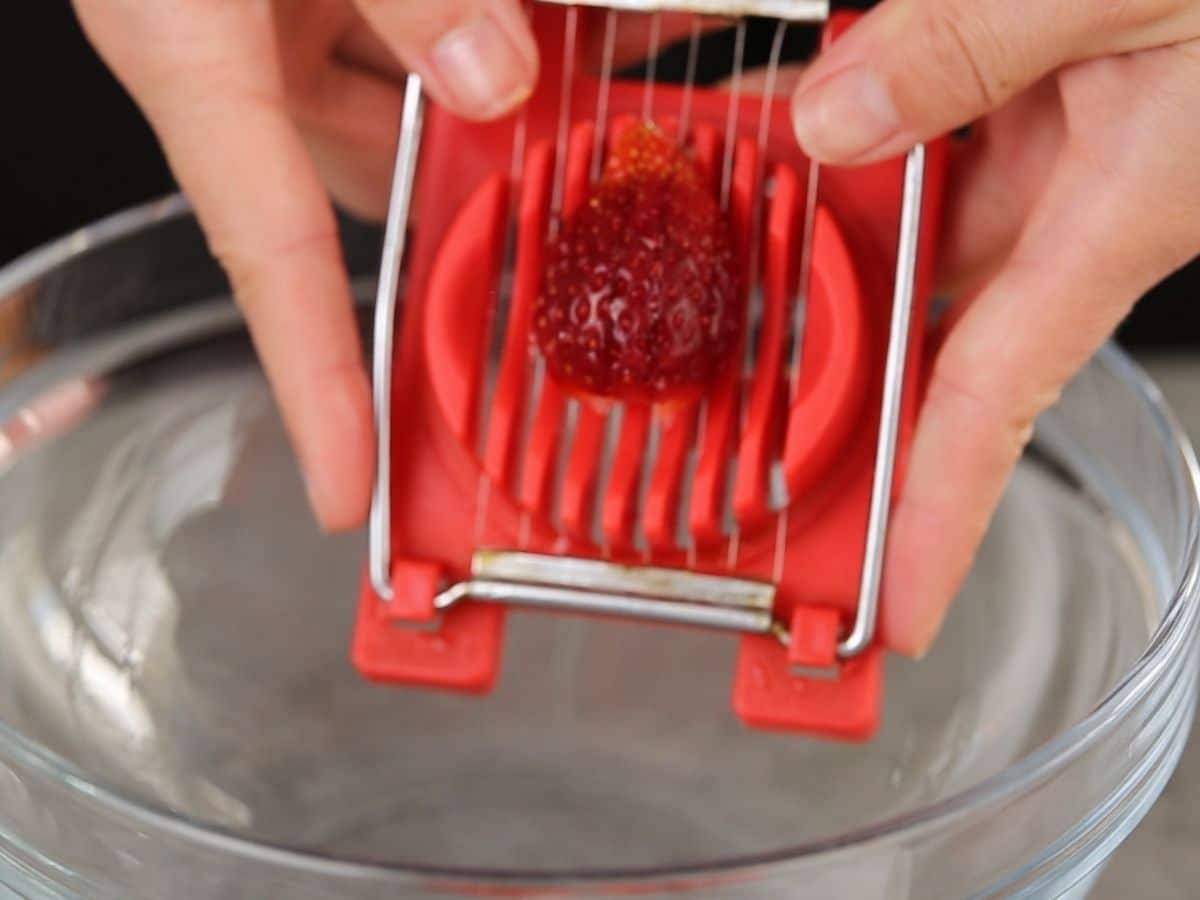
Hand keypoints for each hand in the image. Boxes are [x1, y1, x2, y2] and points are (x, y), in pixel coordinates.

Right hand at [72, 0, 539, 529]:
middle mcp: (231, 60)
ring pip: (405, 108)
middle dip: (472, 210)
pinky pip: (414, 30)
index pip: (269, 260)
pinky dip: (495, 32)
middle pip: (371, 188)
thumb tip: (500, 79)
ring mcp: (271, 16)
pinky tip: (574, 29)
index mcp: (192, 56)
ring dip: (499, 111)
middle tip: (580, 226)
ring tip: (598, 100)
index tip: (353, 493)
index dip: (316, 388)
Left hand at [789, 1, 1199, 655]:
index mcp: (1114, 219)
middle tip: (724, 356)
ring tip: (727, 185)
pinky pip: (938, 117)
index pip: (993, 405)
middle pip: (925, 308)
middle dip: (829, 331)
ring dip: (833, 203)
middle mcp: (1083, 200)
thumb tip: (834, 119)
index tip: (891, 610)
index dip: (938, 518)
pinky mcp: (1057, 78)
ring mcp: (1069, 140)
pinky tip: (808, 90)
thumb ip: (967, 49)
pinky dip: (870, 109)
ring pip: (920, 206)